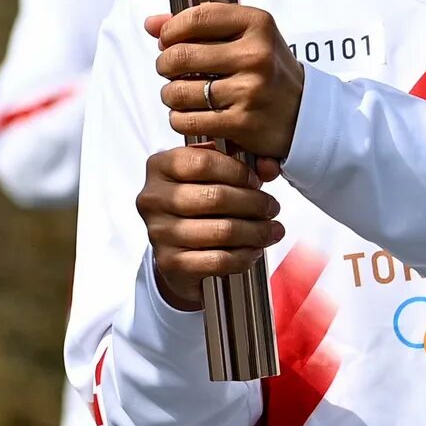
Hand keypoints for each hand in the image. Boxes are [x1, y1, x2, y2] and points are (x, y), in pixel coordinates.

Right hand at [137, 146, 284, 310]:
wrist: (176, 254)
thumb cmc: (197, 208)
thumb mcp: (210, 177)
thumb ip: (238, 165)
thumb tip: (269, 166)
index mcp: (159, 168)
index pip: (202, 162)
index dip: (237, 171)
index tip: (256, 181)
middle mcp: (153, 199)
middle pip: (215, 197)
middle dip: (254, 203)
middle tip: (272, 208)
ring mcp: (159, 232)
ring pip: (222, 230)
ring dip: (256, 232)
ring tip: (271, 231)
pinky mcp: (170, 263)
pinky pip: (219, 259)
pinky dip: (244, 256)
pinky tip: (254, 251)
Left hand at [150, 3, 303, 161]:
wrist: (306, 114)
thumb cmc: (267, 70)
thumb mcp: (244, 36)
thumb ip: (197, 24)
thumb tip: (150, 24)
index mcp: (257, 24)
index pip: (196, 18)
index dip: (170, 31)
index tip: (167, 41)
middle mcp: (256, 55)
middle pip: (179, 56)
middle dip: (164, 65)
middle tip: (169, 70)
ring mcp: (250, 90)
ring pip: (178, 91)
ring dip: (169, 95)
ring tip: (179, 94)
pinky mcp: (243, 123)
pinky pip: (188, 120)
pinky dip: (179, 119)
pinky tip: (189, 115)